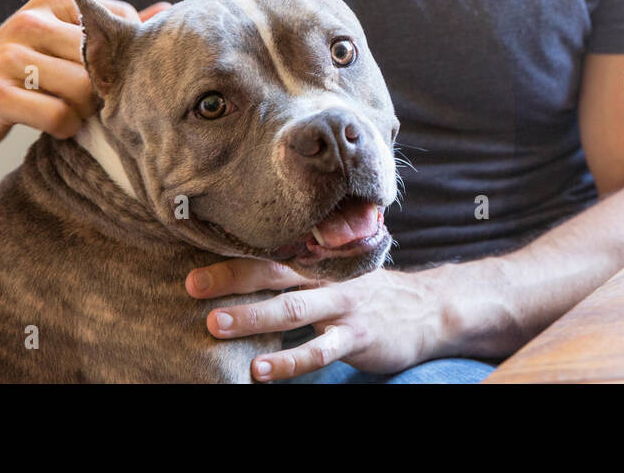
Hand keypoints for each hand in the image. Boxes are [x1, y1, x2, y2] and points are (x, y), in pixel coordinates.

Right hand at [0, 0, 170, 148]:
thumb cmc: (19, 69)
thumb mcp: (61, 38)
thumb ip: (112, 27)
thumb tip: (168, 10)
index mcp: (54, 0)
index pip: (120, 27)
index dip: (121, 60)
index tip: (102, 74)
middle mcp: (31, 20)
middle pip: (104, 62)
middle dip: (104, 89)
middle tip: (86, 100)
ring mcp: (9, 56)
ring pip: (85, 90)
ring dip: (83, 111)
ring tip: (66, 110)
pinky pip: (58, 117)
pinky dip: (63, 128)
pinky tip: (50, 124)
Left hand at [186, 259, 447, 381]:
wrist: (431, 309)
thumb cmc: (374, 295)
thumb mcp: (340, 274)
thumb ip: (304, 272)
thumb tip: (252, 277)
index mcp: (320, 262)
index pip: (271, 254)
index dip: (233, 258)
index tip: (194, 264)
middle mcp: (328, 278)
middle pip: (275, 273)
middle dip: (232, 280)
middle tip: (192, 286)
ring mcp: (344, 306)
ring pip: (293, 308)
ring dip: (253, 316)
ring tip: (216, 325)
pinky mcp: (358, 336)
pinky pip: (319, 350)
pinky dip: (289, 360)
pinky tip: (261, 371)